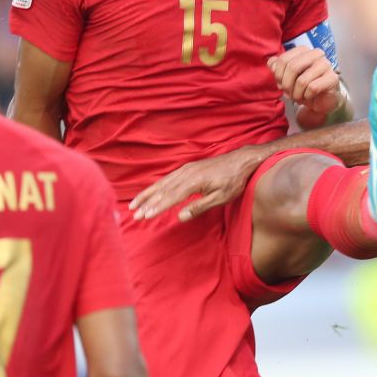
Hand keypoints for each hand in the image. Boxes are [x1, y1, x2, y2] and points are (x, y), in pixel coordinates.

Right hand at [129, 148, 261, 221]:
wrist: (242, 160)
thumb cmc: (234, 181)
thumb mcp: (221, 197)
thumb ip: (200, 207)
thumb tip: (180, 217)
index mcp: (194, 182)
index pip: (171, 198)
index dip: (157, 208)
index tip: (144, 216)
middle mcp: (186, 174)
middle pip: (162, 190)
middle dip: (147, 203)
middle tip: (134, 214)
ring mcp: (186, 169)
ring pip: (162, 183)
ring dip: (147, 194)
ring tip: (134, 204)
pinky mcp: (188, 167)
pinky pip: (168, 178)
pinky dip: (156, 186)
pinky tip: (151, 191)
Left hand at [269, 48, 343, 117]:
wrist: (322, 99)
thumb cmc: (304, 86)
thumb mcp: (287, 76)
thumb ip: (278, 66)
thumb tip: (271, 62)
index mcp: (304, 50)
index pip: (283, 59)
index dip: (278, 75)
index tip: (280, 84)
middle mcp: (316, 54)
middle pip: (292, 67)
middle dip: (287, 85)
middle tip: (288, 93)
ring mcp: (326, 65)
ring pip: (302, 80)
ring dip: (296, 94)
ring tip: (298, 97)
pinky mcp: (332, 78)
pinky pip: (313, 88)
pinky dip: (307, 96)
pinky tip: (308, 97)